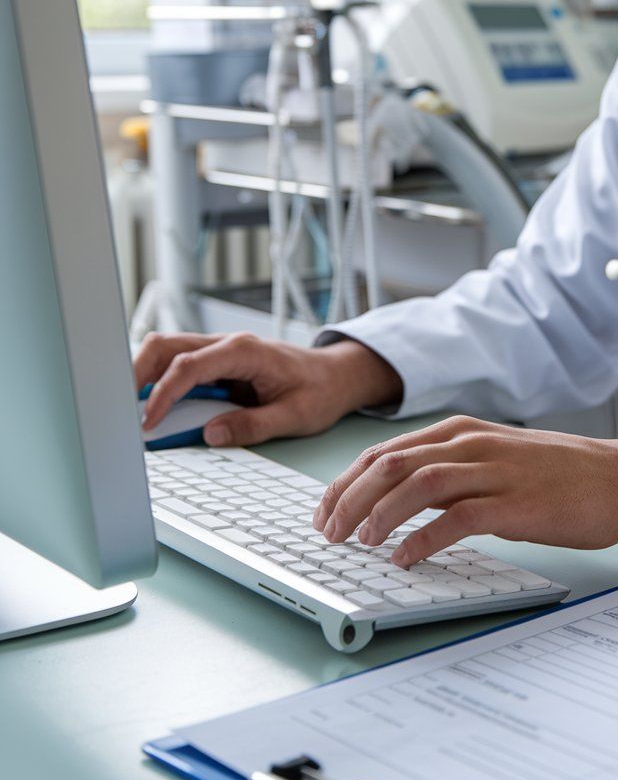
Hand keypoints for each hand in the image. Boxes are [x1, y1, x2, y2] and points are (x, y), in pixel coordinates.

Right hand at [134, 332, 401, 445]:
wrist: (337, 376)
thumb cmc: (320, 392)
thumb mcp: (295, 416)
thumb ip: (253, 425)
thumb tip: (210, 434)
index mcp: (246, 352)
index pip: (189, 366)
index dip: (163, 393)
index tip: (148, 422)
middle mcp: (227, 345)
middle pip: (165, 347)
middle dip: (135, 374)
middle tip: (118, 411)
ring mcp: (220, 352)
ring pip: (166, 352)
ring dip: (143, 377)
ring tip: (127, 412)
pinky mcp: (217, 364)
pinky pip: (178, 366)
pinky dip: (158, 382)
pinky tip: (150, 408)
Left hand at [313, 415, 617, 565]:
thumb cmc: (557, 474)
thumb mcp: (494, 460)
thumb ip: (450, 472)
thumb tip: (397, 499)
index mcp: (461, 432)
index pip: (385, 452)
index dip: (345, 483)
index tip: (324, 512)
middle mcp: (471, 444)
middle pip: (390, 465)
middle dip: (349, 500)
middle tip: (329, 534)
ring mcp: (494, 471)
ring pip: (416, 485)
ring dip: (379, 515)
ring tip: (361, 543)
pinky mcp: (515, 505)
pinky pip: (457, 519)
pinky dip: (422, 539)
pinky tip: (405, 558)